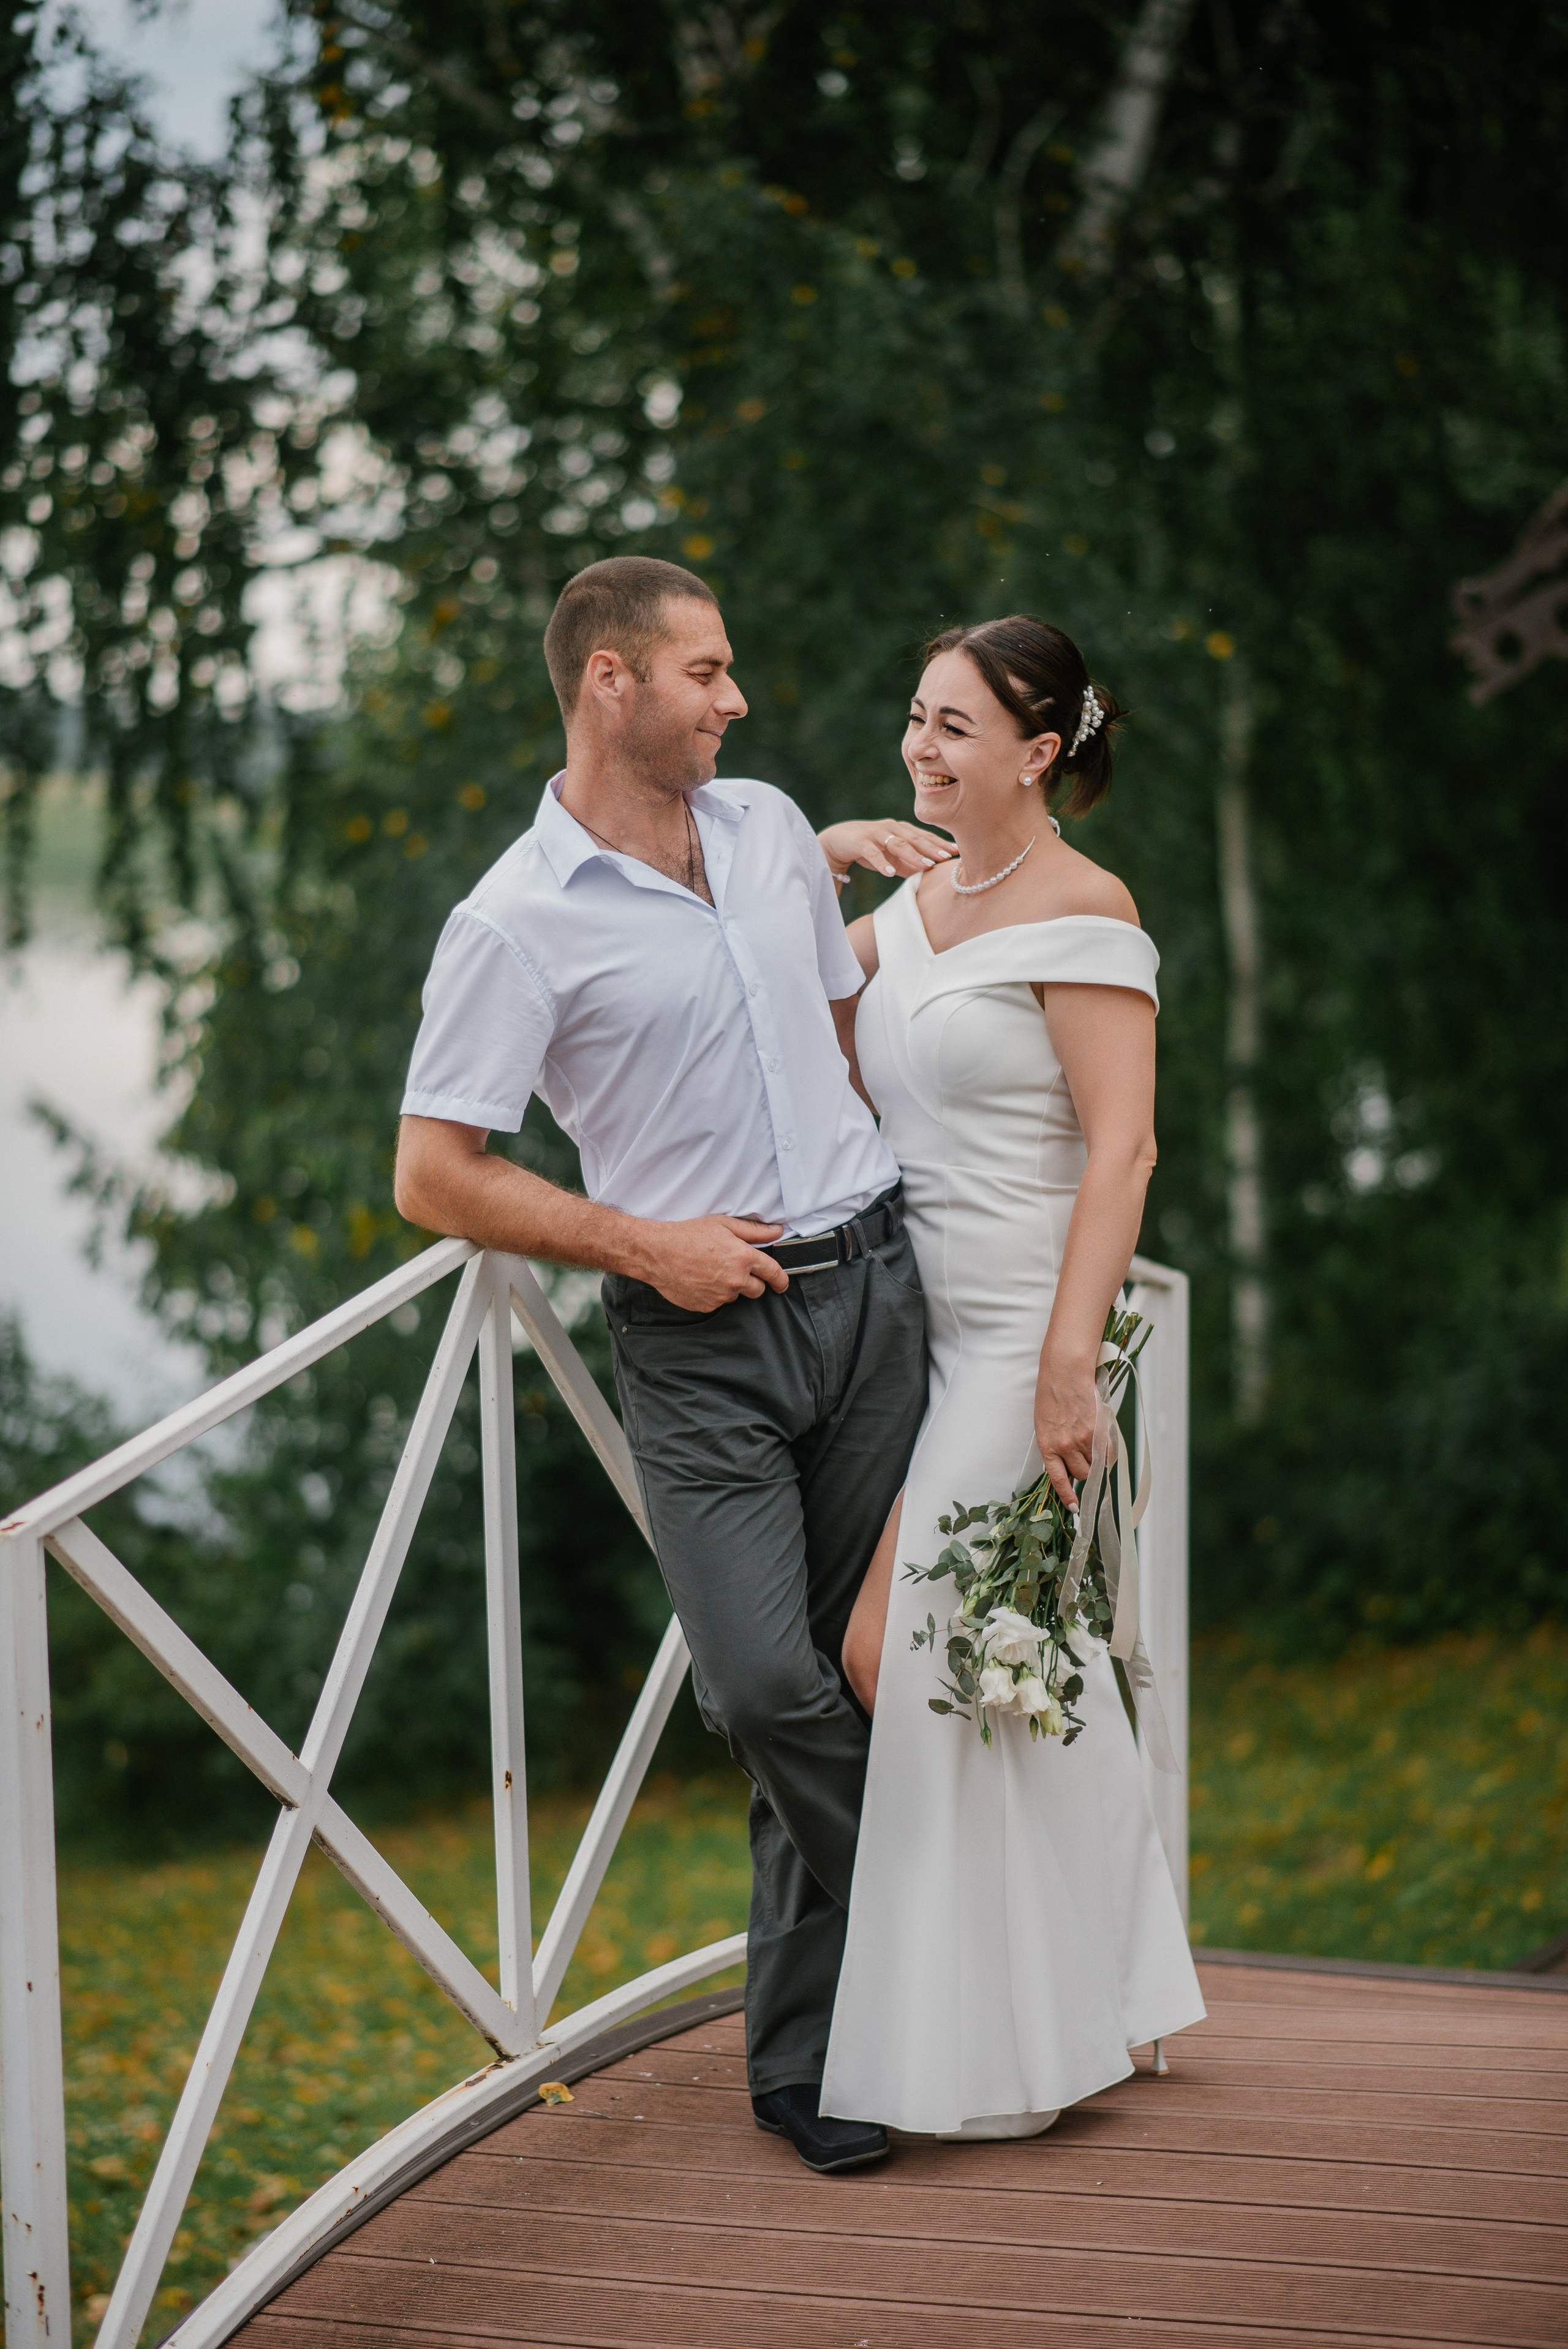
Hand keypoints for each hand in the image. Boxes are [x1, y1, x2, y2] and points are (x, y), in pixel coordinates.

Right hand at [636, 1215, 788, 1310]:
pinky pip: (718, 1303)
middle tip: (735, 1269)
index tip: (782, 1284)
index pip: (773, 1274)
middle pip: (757, 1290)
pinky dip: (713, 1294)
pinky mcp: (706, 1306)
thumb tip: (776, 1232)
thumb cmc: (688, 1235)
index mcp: (743, 1258)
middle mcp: (735, 1280)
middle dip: (752, 1282)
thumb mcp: (723, 1225)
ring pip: (735, 1296)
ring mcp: (720, 1296)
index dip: (781, 1280)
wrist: (657, 1253)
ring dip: (730, 1287)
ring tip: (710, 1270)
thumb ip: (754, 1231)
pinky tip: (700, 1279)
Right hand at [818, 818, 957, 881]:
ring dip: (913, 854)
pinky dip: (881, 862)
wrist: (835, 842)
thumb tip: (931, 873)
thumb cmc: (868, 850)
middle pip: (915, 838)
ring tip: (926, 865)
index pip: (924, 836)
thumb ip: (909, 864)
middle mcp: (891, 828)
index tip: (957, 852)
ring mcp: (875, 833)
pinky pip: (872, 853)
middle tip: (947, 858)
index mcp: (901, 830)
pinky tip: (890, 873)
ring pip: (897, 843)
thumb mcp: (892, 858)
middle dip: (932, 847)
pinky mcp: (859, 841)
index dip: (940, 843)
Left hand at [1034, 1353, 1099, 1511]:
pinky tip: (1103, 1441)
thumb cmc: (1052, 1394)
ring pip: (1095, 1465)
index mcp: (1047, 1445)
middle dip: (1085, 1472)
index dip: (1068, 1496)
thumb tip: (1068, 1463)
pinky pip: (1108, 1453)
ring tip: (1092, 1444)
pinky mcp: (1098, 1430)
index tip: (1074, 1508)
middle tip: (1086, 1460)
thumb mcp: (1045, 1423)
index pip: (1059, 1479)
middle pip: (1082, 1475)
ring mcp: (1083, 1439)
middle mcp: (1064, 1446)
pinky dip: (1108, 1453)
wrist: (1065, 1372)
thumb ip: (1055, 1444)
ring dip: (1096, 1460)